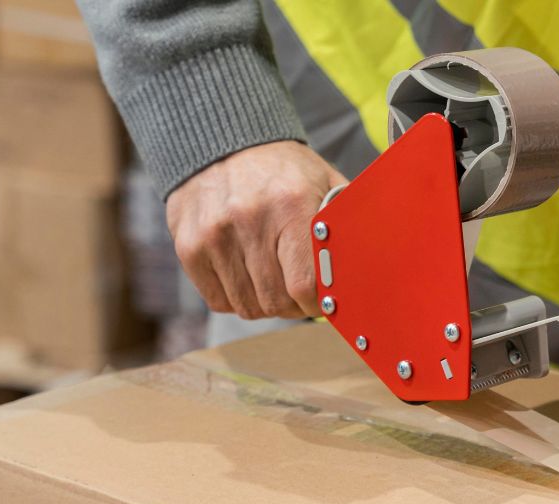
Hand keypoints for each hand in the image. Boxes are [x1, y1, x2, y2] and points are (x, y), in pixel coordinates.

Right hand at [167, 141, 347, 318]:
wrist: (222, 142)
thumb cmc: (284, 171)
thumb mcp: (325, 182)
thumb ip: (347, 223)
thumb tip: (370, 268)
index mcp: (290, 204)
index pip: (305, 285)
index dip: (317, 302)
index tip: (321, 299)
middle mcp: (248, 219)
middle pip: (275, 301)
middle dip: (293, 306)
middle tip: (298, 292)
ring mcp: (213, 234)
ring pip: (247, 306)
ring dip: (265, 303)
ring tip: (273, 280)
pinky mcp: (188, 246)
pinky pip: (218, 300)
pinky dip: (236, 298)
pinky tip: (246, 275)